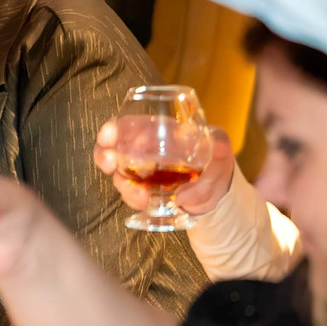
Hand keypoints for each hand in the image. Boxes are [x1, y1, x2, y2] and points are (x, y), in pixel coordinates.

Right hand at [98, 123, 236, 216]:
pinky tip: (146, 201)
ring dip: (124, 184)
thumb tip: (217, 145)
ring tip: (142, 196)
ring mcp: (141, 172)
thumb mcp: (221, 151)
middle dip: (105, 156)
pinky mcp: (142, 191)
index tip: (108, 137)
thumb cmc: (216, 164)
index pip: (129, 124)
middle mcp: (144, 150)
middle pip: (112, 148)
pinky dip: (133, 198)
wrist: (216, 194)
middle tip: (110, 166)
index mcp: (159, 132)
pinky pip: (129, 193)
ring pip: (119, 174)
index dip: (113, 128)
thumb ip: (220, 144)